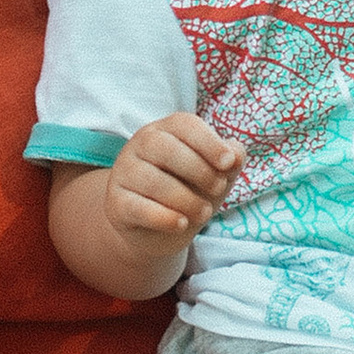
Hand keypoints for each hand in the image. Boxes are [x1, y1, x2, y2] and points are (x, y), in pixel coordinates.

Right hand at [104, 110, 240, 250]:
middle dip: (198, 170)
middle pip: (165, 148)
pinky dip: (164, 217)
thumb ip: (229, 160)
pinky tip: (181, 223)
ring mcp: (124, 173)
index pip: (184, 125)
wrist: (161, 229)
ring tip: (205, 213)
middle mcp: (140, 145)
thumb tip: (236, 153)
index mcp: (165, 130)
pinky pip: (137, 207)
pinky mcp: (116, 203)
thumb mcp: (215, 174)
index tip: (228, 163)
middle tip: (219, 189)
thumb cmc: (191, 190)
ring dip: (186, 199)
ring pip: (152, 180)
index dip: (208, 142)